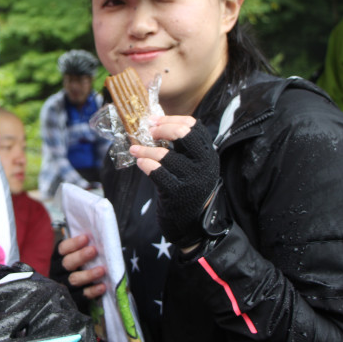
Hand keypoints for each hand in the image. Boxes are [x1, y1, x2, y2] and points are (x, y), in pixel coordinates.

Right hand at [58, 234, 106, 298]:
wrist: (69, 296)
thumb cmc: (75, 270)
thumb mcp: (73, 258)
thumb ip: (81, 249)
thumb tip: (96, 237)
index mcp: (57, 259)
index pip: (62, 249)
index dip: (73, 243)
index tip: (85, 238)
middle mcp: (58, 272)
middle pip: (67, 263)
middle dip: (80, 256)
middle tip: (93, 250)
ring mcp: (64, 287)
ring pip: (74, 280)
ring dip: (88, 274)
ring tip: (101, 270)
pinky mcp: (72, 300)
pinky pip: (82, 295)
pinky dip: (93, 291)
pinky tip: (102, 286)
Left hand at [129, 117, 218, 247]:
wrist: (191, 222)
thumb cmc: (186, 187)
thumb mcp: (192, 165)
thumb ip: (181, 146)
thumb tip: (154, 122)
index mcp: (207, 153)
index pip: (193, 125)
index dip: (171, 119)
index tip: (154, 121)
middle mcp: (204, 163)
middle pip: (183, 133)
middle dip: (161, 129)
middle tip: (147, 132)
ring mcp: (192, 178)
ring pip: (165, 154)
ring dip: (145, 149)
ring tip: (134, 150)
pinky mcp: (178, 193)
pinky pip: (157, 172)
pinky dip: (145, 164)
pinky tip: (140, 163)